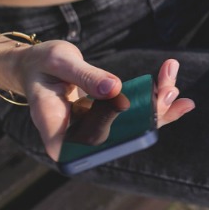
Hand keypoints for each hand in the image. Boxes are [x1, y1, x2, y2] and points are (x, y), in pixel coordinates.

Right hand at [7, 40, 193, 159]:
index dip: (121, 140)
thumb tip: (115, 90)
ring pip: (133, 126)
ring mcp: (94, 129)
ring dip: (158, 102)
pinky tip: (169, 80)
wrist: (37, 66)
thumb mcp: (59, 62)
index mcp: (57, 129)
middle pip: (121, 137)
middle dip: (151, 114)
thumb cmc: (41, 64)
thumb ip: (85, 76)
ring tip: (171, 75)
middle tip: (170, 90)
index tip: (146, 121)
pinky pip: (134, 114)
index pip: (90, 147)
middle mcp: (78, 136)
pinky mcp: (107, 118)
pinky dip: (153, 97)